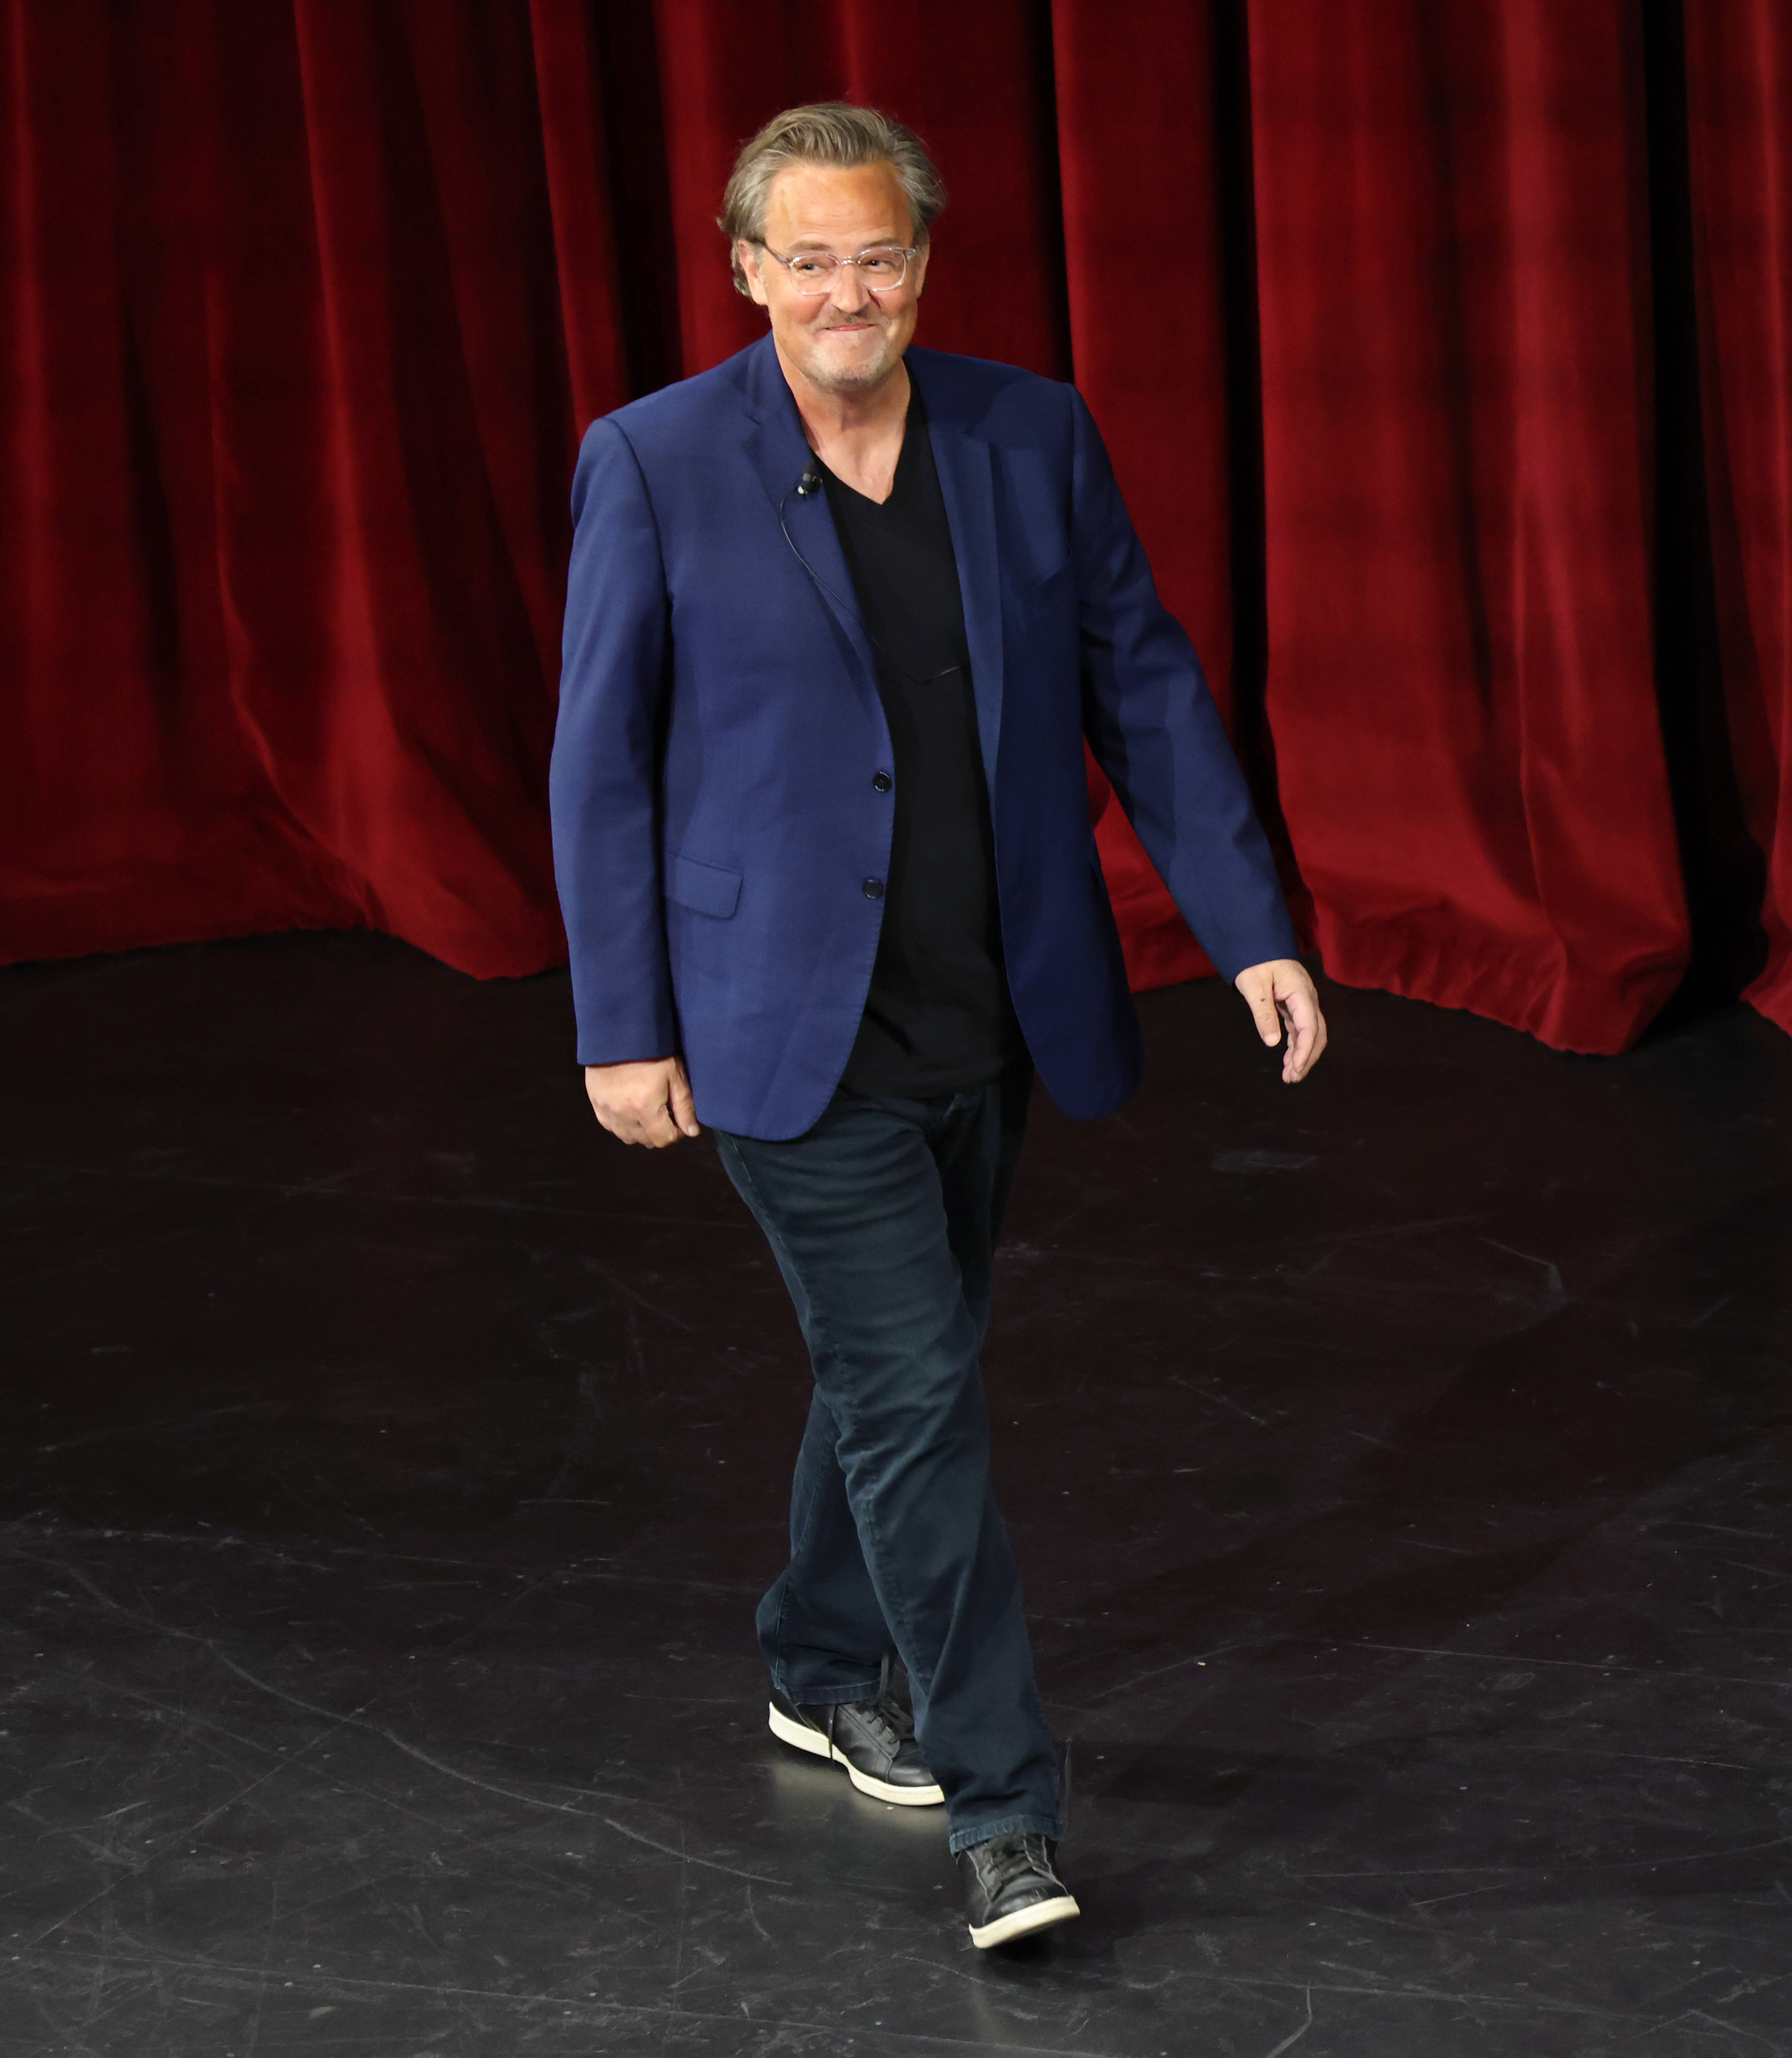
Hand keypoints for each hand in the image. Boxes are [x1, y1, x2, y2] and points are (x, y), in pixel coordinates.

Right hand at [583, 1057, 699, 1146]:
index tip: (678, 1121)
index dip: (676, 1133)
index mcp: (646, 1108)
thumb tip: (691, 1132)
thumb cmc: (652, 1052)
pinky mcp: (596, 1105)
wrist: (617, 1034)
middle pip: (646, 1141)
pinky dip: (623, 1125)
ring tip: (647, 1113)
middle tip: (665, 1114)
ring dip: (641, 1131)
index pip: (664, 1139)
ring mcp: (608, 1111)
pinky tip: (630, 1111)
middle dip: (660, 1132)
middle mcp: (625, 1116)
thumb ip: (684, 1106)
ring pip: (628, 1137)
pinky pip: (611, 1128)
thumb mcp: (674, 1075)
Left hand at [1233, 959, 1326, 1082]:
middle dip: (1307, 1058)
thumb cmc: (1255, 961)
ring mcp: (1304, 1003)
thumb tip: (1272, 1043)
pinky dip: (1296, 1046)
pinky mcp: (1296, 1006)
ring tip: (1290, 1076)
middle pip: (1316, 1034)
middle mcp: (1308, 999)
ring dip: (1302, 1055)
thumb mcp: (1253, 985)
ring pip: (1310, 1034)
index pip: (1309, 1027)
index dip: (1304, 1050)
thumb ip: (1263, 1013)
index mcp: (1301, 993)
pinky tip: (1288, 1060)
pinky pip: (1301, 1030)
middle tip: (1292, 1078)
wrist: (1259, 944)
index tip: (1295, 1068)